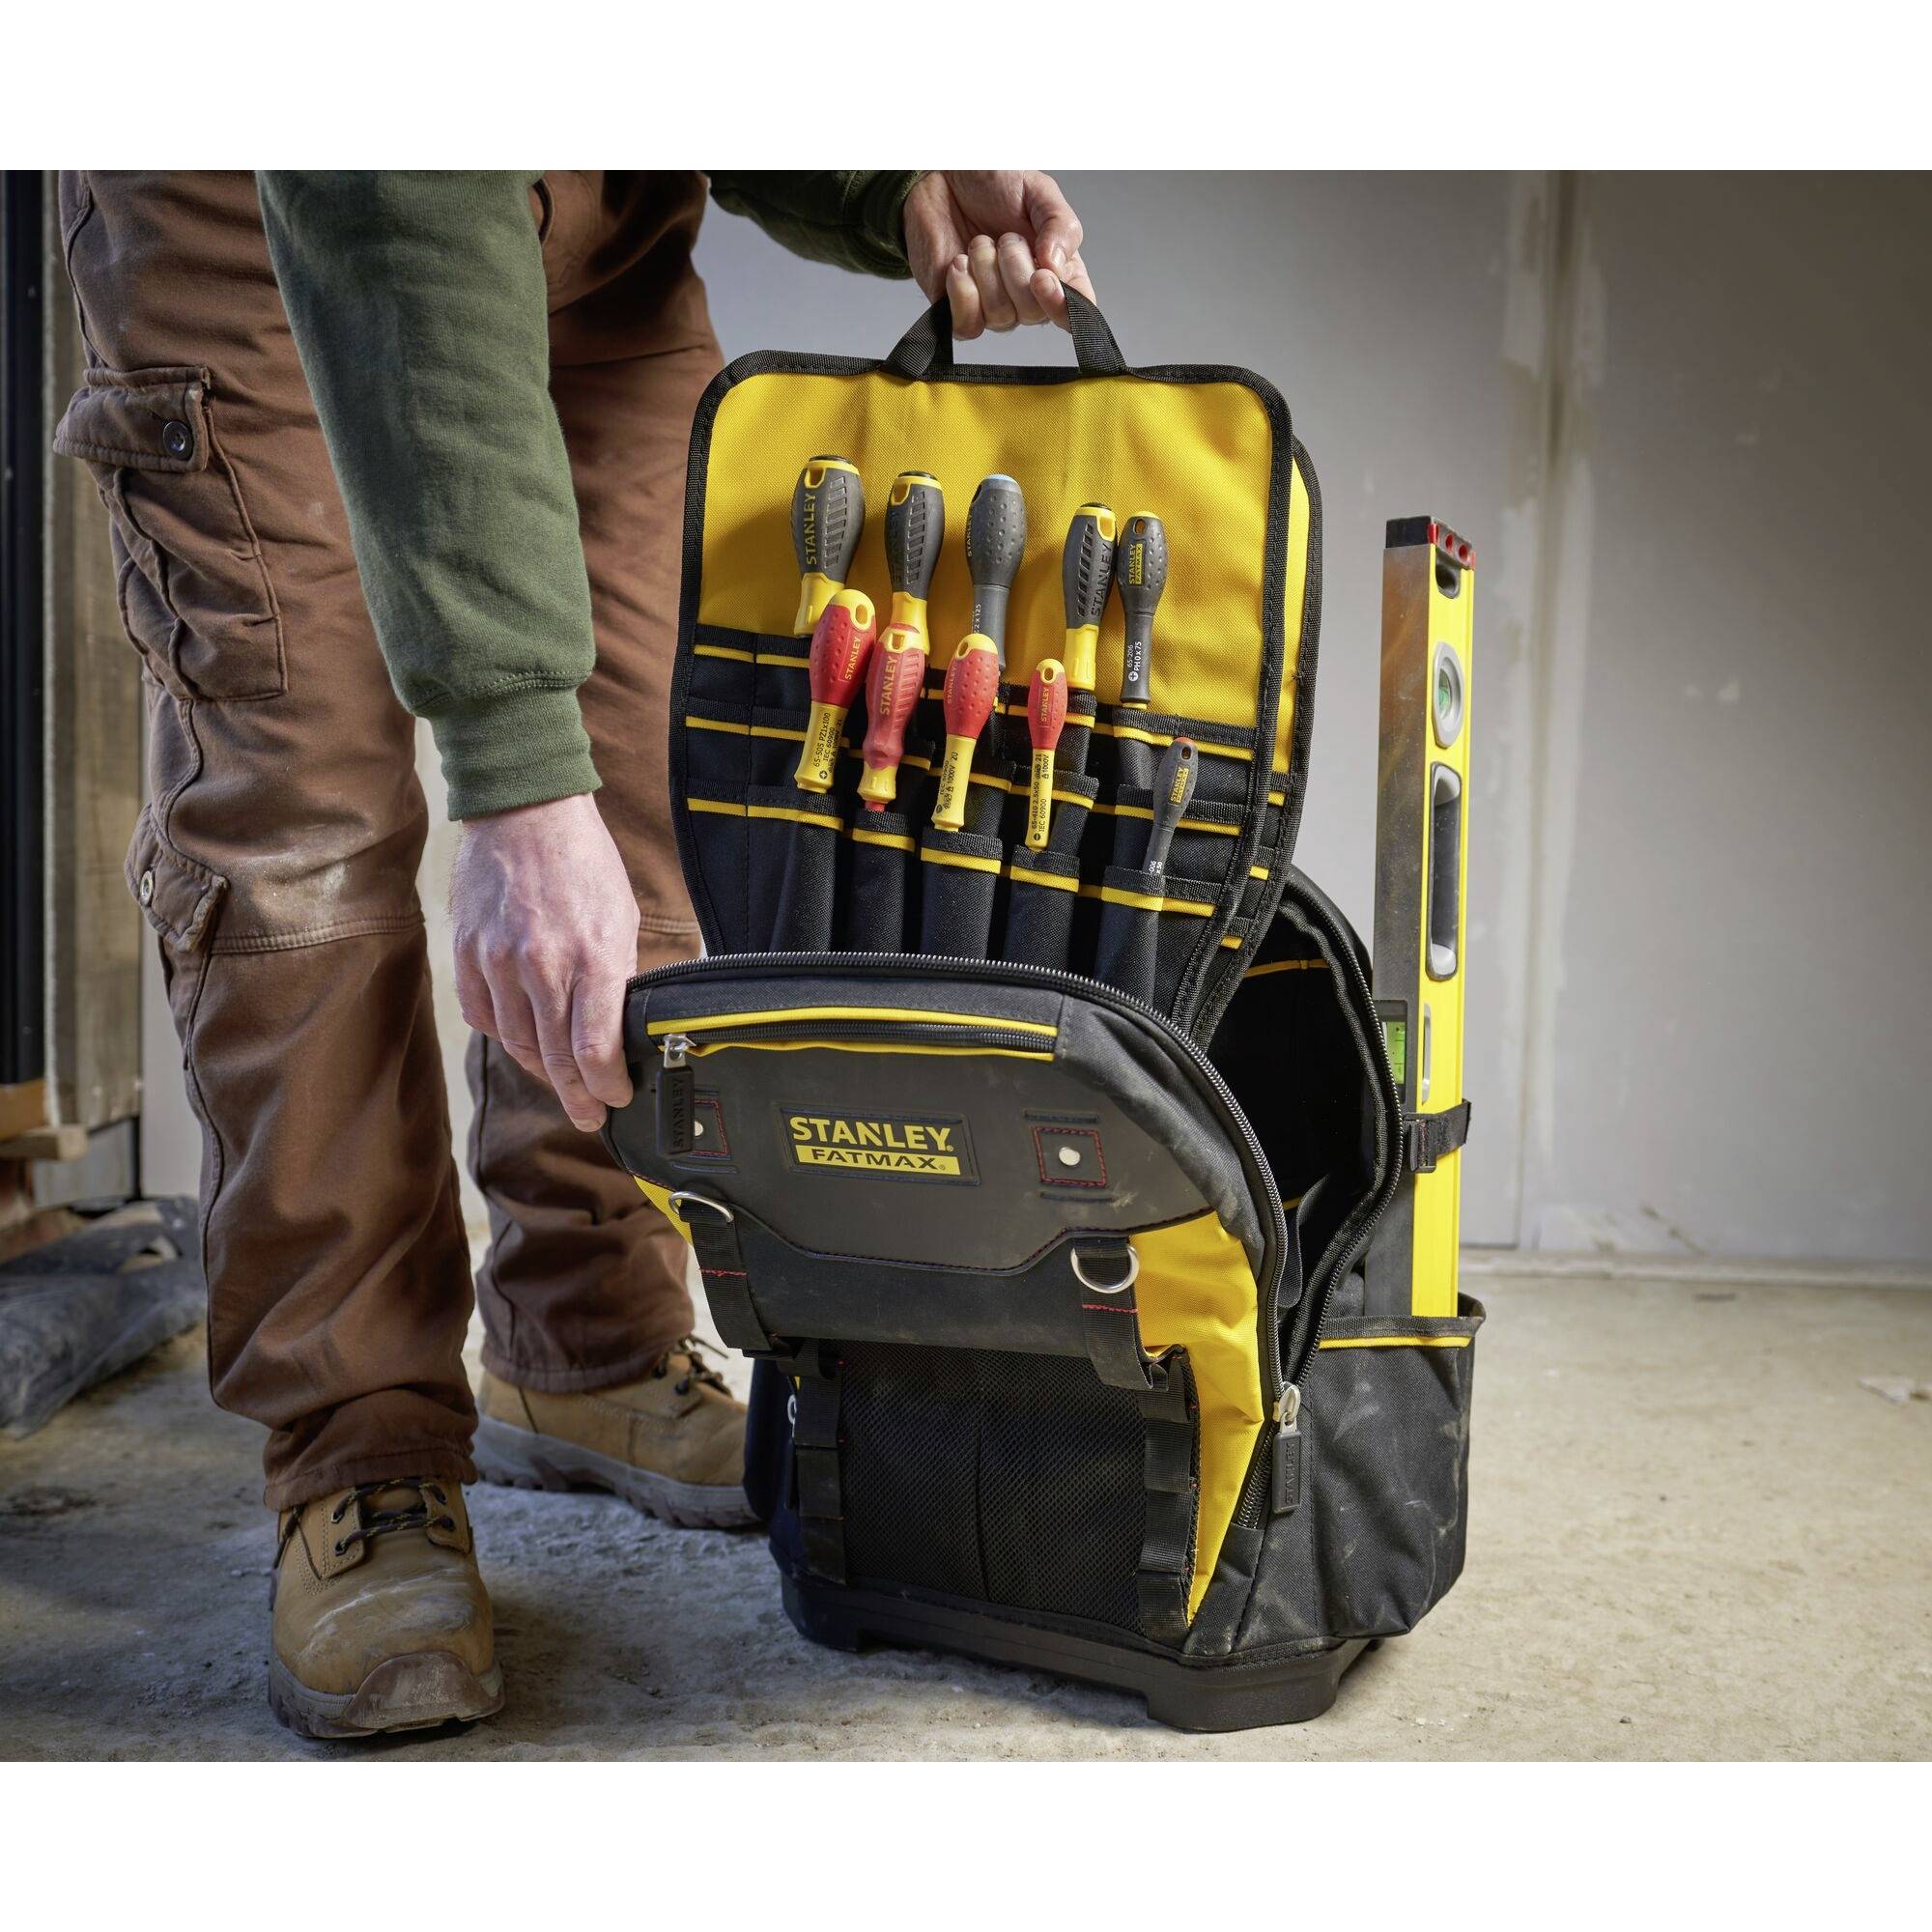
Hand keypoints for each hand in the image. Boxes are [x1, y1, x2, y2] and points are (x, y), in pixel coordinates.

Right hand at [450, 792, 638, 1132]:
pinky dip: (504, 1034)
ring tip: (561, 1081)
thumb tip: (620, 1031)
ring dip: (541, 1069)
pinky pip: (483, 1015)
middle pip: (555, 1058)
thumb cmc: (583, 862)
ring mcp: (497, 962)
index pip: (595, 1050)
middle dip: (577, 1095)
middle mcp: (541, 967)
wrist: (525, 811)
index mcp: (591, 957)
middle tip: (590, 1116)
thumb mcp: (621, 918)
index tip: (617, 1099)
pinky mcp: (467, 954)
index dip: (606, 1087)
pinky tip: (522, 1038)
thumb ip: (616, 977)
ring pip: (516, 1043)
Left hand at [903, 171, 1096, 339]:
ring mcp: (993, 307)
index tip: (1042, 276)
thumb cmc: (992, 183)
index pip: (1075, 312)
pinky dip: (963, 290)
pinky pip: (968, 325)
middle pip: (1035, 313)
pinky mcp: (959, 311)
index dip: (1063, 306)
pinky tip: (958, 262)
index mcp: (1057, 271)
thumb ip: (1060, 225)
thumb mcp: (1038, 191)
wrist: (943, 177)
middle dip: (1016, 269)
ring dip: (987, 270)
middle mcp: (1028, 296)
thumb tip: (1057, 267)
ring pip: (1001, 316)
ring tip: (980, 241)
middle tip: (1004, 237)